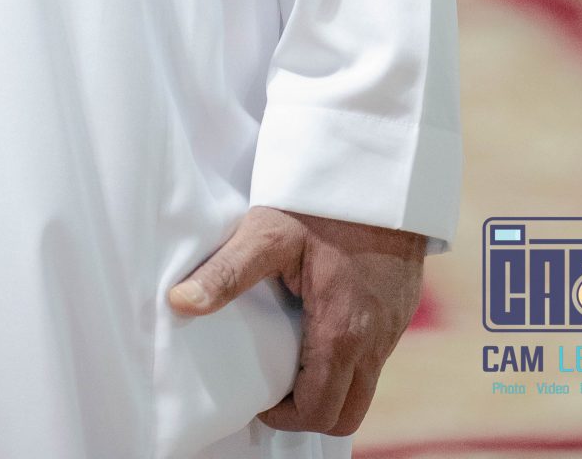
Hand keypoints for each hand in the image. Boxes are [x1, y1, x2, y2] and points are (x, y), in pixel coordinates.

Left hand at [167, 204, 425, 437]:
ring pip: (366, 386)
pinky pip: (378, 356)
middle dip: (311, 413)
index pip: (319, 412)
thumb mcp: (267, 231)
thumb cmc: (321, 199)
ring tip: (295, 355)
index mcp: (341, 331)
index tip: (259, 401)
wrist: (378, 164)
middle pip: (349, 414)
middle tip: (277, 389)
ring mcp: (394, 327)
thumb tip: (179, 302)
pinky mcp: (401, 309)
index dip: (285, 418)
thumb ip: (225, 273)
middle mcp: (376, 340)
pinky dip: (351, 359)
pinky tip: (321, 325)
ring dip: (332, 386)